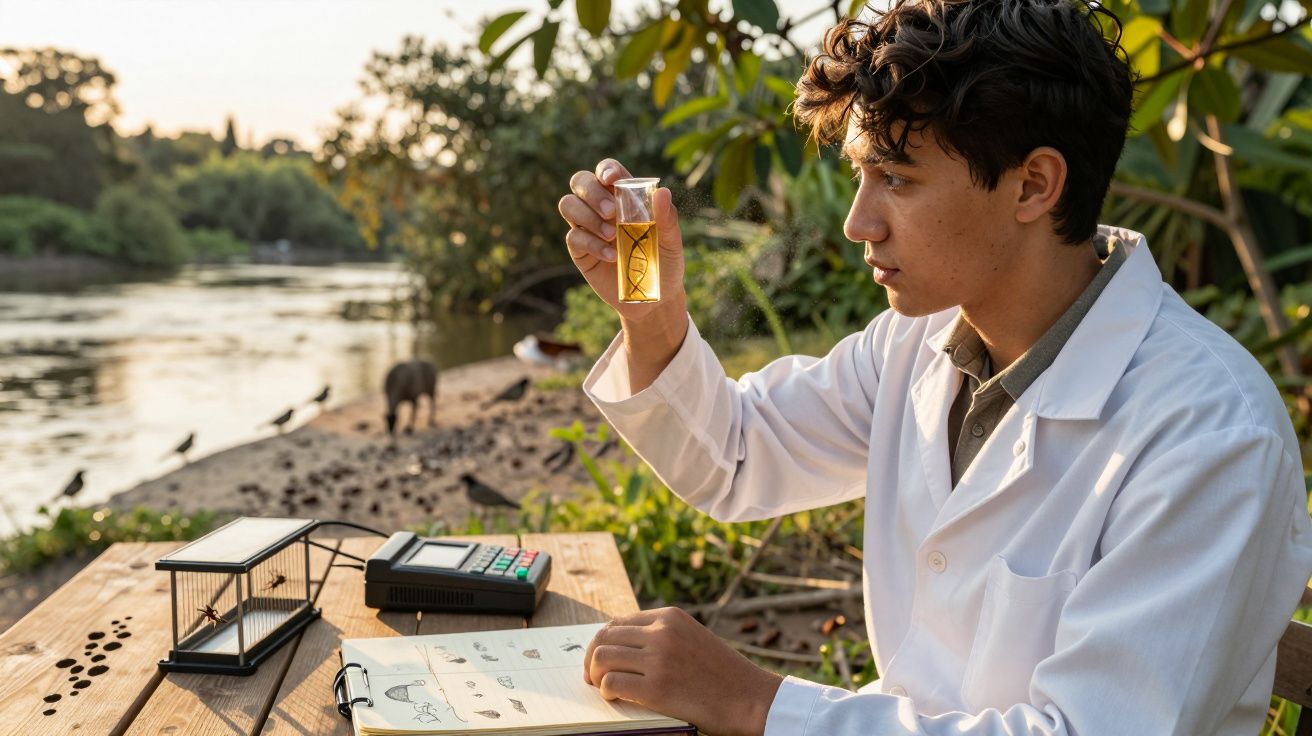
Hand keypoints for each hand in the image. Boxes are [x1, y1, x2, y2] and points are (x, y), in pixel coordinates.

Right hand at [557, 159, 687, 324]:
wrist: (654, 298)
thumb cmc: (665, 264)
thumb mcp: (672, 242)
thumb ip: (667, 218)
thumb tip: (662, 192)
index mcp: (624, 197)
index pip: (607, 171)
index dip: (606, 169)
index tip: (612, 180)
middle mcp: (601, 208)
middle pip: (580, 181)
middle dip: (591, 191)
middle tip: (611, 212)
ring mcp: (588, 228)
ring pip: (568, 204)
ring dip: (587, 216)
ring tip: (612, 235)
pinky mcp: (580, 250)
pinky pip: (574, 237)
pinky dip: (591, 244)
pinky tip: (610, 256)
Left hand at [582, 607, 783, 735]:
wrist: (750, 698)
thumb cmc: (722, 674)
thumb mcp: (692, 639)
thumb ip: (662, 636)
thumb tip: (620, 646)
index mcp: (670, 616)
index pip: (618, 622)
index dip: (604, 642)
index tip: (601, 659)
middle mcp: (662, 632)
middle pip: (605, 637)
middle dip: (593, 658)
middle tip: (593, 676)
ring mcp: (658, 659)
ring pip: (602, 658)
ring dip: (596, 675)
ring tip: (603, 688)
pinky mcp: (656, 687)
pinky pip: (611, 684)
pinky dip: (606, 692)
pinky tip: (615, 699)